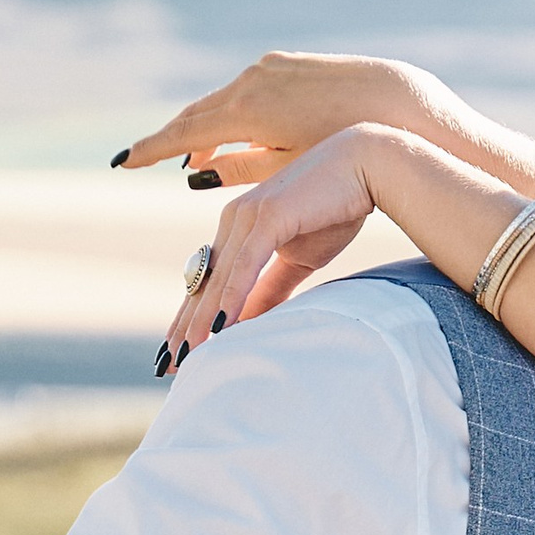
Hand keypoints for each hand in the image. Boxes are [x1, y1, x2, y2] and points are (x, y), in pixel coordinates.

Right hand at [117, 51, 424, 192]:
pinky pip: (246, 92)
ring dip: (205, 128)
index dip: (149, 151)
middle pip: (197, 114)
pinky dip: (232, 114)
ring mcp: (268, 68)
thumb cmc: (343, 148)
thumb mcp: (286, 170)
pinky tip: (238, 133)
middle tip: (145, 159)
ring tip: (194, 158)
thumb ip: (238, 169)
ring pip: (223, 102)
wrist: (394, 102)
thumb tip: (195, 174)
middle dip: (171, 139)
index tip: (121, 164)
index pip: (182, 135)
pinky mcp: (287, 64)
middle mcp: (249, 81)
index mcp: (244, 111)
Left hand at [158, 131, 386, 367]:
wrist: (366, 166)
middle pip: (202, 283)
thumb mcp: (298, 260)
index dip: (190, 319)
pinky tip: (218, 326)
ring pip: (219, 278)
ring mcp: (249, 215)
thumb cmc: (335, 209)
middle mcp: (234, 220)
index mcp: (238, 229)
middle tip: (167, 367)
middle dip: (185, 328)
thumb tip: (249, 322)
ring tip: (189, 356)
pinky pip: (245, 265)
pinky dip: (231, 297)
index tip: (177, 354)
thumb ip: (270, 289)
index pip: (208, 282)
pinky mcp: (270, 215)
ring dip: (202, 320)